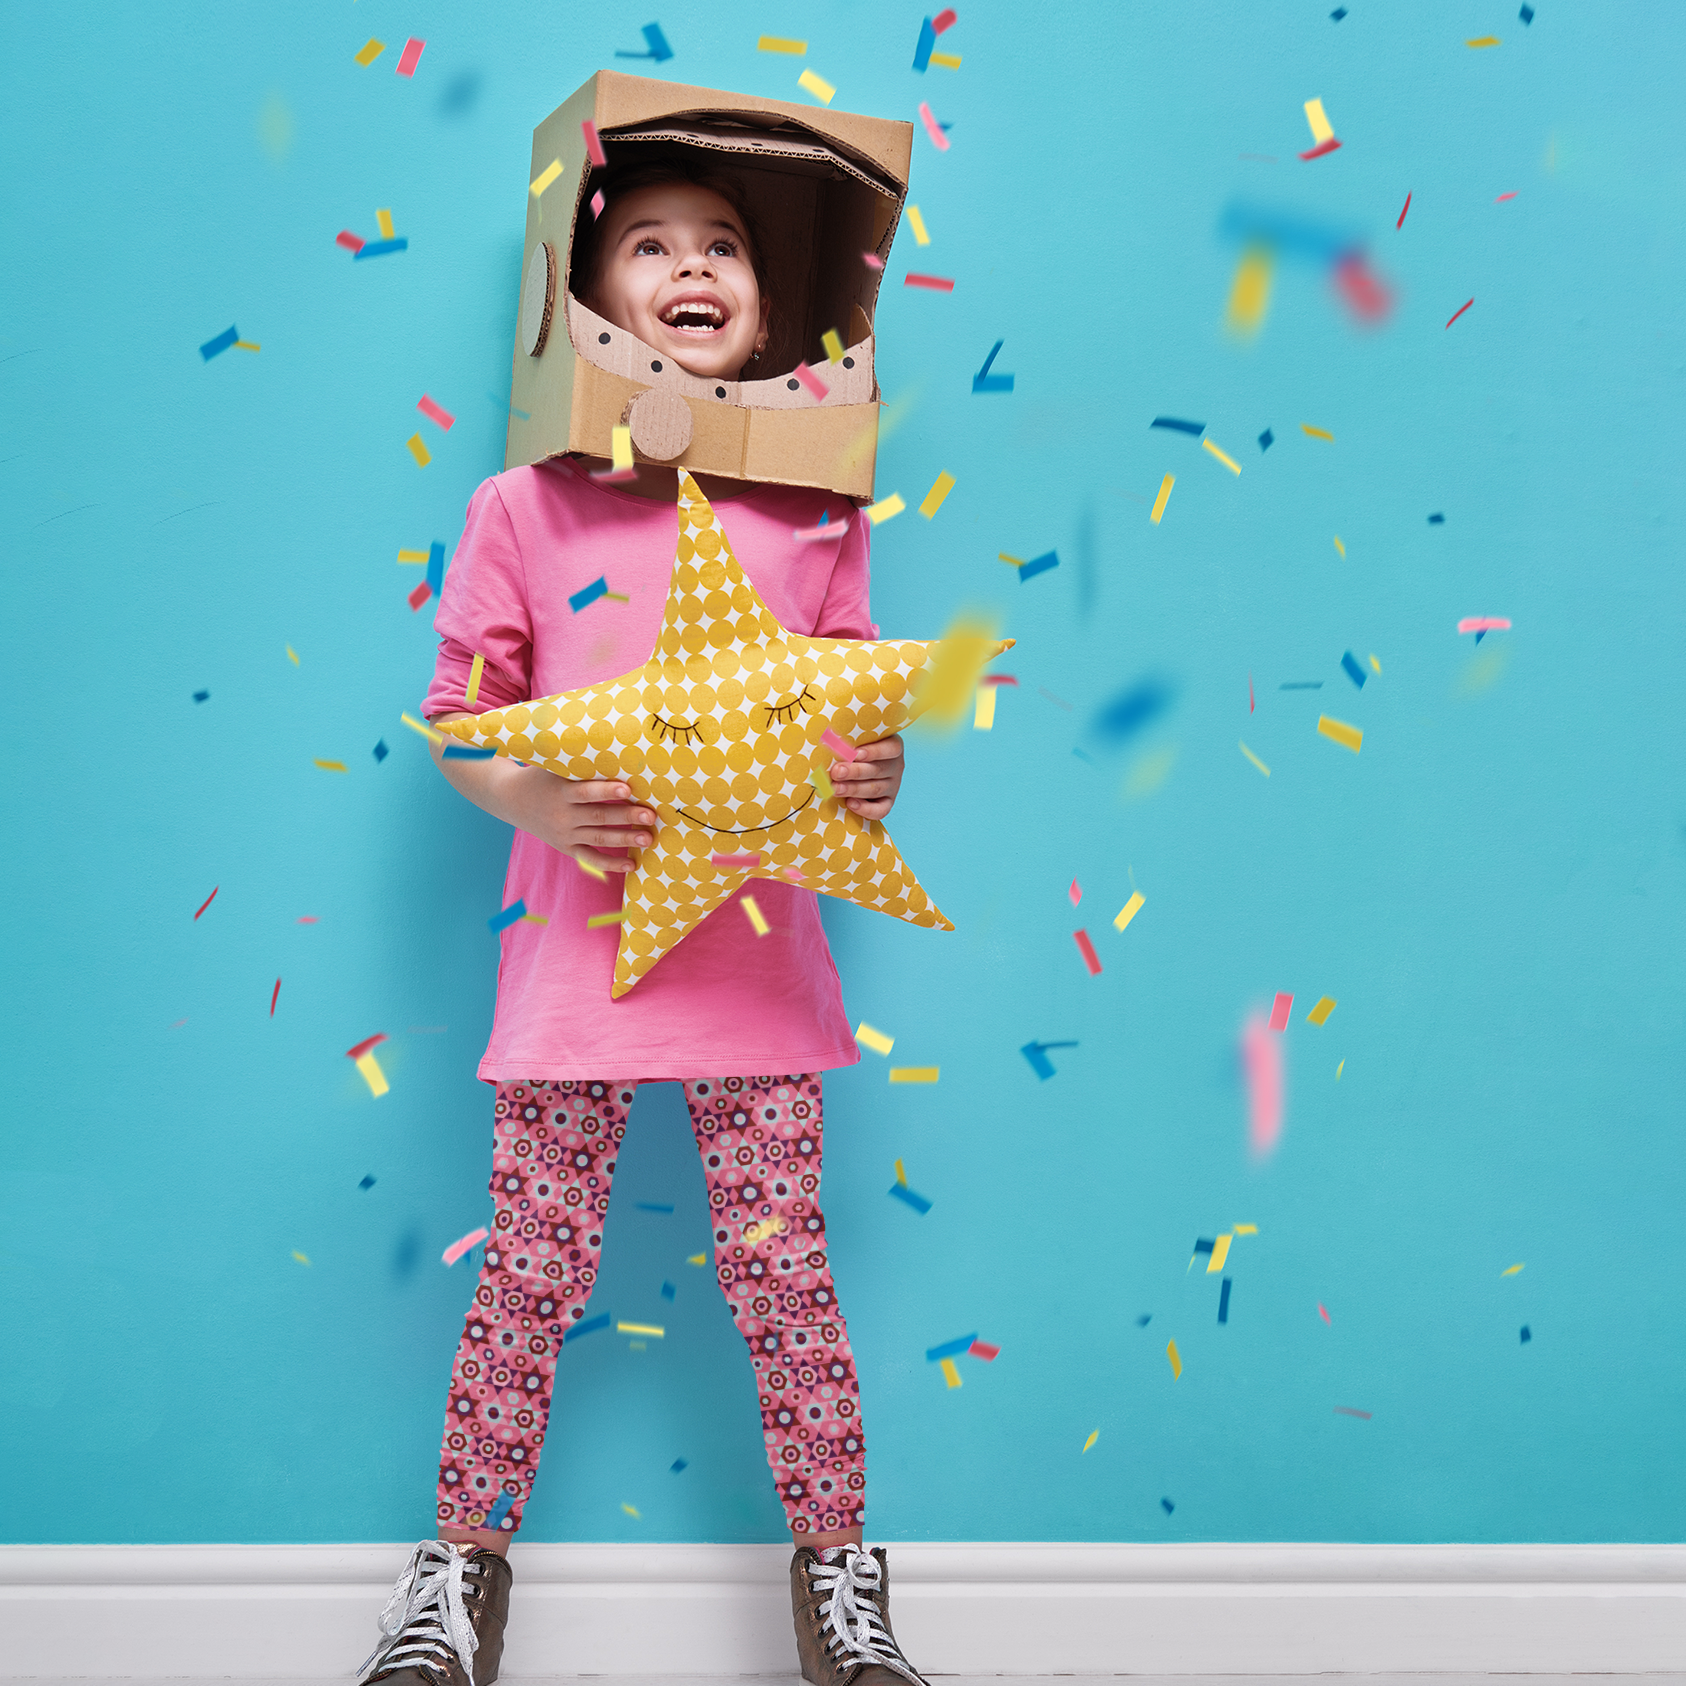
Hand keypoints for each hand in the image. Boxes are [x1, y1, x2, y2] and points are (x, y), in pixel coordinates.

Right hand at [513, 774, 655, 873]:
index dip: (607, 791)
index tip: (628, 789)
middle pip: (598, 817)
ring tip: (648, 838)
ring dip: (625, 839)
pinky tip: (632, 864)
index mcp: (561, 792)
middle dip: (626, 816)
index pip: (586, 792)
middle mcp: (563, 816)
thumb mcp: (554, 766)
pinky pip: (590, 859)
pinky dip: (611, 864)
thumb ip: (579, 765)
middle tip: (650, 816)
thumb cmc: (541, 776)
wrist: (510, 799)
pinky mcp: (566, 848)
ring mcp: (564, 835)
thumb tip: (615, 752)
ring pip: (599, 839)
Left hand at [830, 733, 903, 821]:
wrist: (849, 770)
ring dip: (853, 789)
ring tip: (835, 788)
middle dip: (855, 772)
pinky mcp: (887, 802)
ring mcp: (892, 786)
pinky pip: (881, 810)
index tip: (854, 754)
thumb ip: (847, 740)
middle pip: (878, 770)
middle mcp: (895, 766)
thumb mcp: (853, 741)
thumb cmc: (849, 748)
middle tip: (836, 772)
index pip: (891, 748)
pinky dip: (866, 809)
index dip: (874, 751)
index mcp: (891, 745)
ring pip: (875, 789)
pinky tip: (850, 804)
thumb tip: (829, 739)